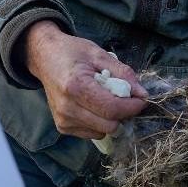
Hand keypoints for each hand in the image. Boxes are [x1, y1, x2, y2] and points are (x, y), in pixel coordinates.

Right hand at [24, 21, 146, 139]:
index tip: (141, 99)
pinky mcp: (62, 127)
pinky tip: (93, 106)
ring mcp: (63, 119)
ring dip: (111, 119)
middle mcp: (67, 107)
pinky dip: (99, 122)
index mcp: (76, 86)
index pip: (112, 109)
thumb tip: (143, 94)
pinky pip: (92, 133)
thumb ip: (123, 73)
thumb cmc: (72, 53)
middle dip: (123, 113)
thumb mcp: (100, 54)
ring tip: (104, 99)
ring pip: (102, 132)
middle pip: (109, 125)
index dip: (132, 107)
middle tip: (123, 98)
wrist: (45, 57)